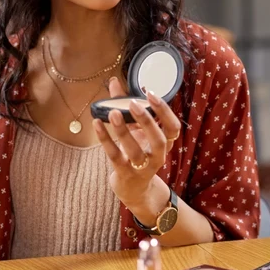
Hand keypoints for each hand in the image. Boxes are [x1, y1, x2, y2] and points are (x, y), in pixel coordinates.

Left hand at [92, 77, 181, 223]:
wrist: (134, 188)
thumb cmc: (136, 152)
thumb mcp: (135, 130)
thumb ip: (124, 105)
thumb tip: (113, 81)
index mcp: (163, 143)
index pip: (173, 128)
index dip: (165, 111)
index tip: (151, 94)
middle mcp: (156, 156)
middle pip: (159, 140)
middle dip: (148, 122)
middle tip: (133, 103)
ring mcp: (141, 167)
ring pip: (135, 151)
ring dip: (123, 131)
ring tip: (113, 113)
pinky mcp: (125, 173)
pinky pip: (114, 156)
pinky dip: (105, 140)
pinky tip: (96, 124)